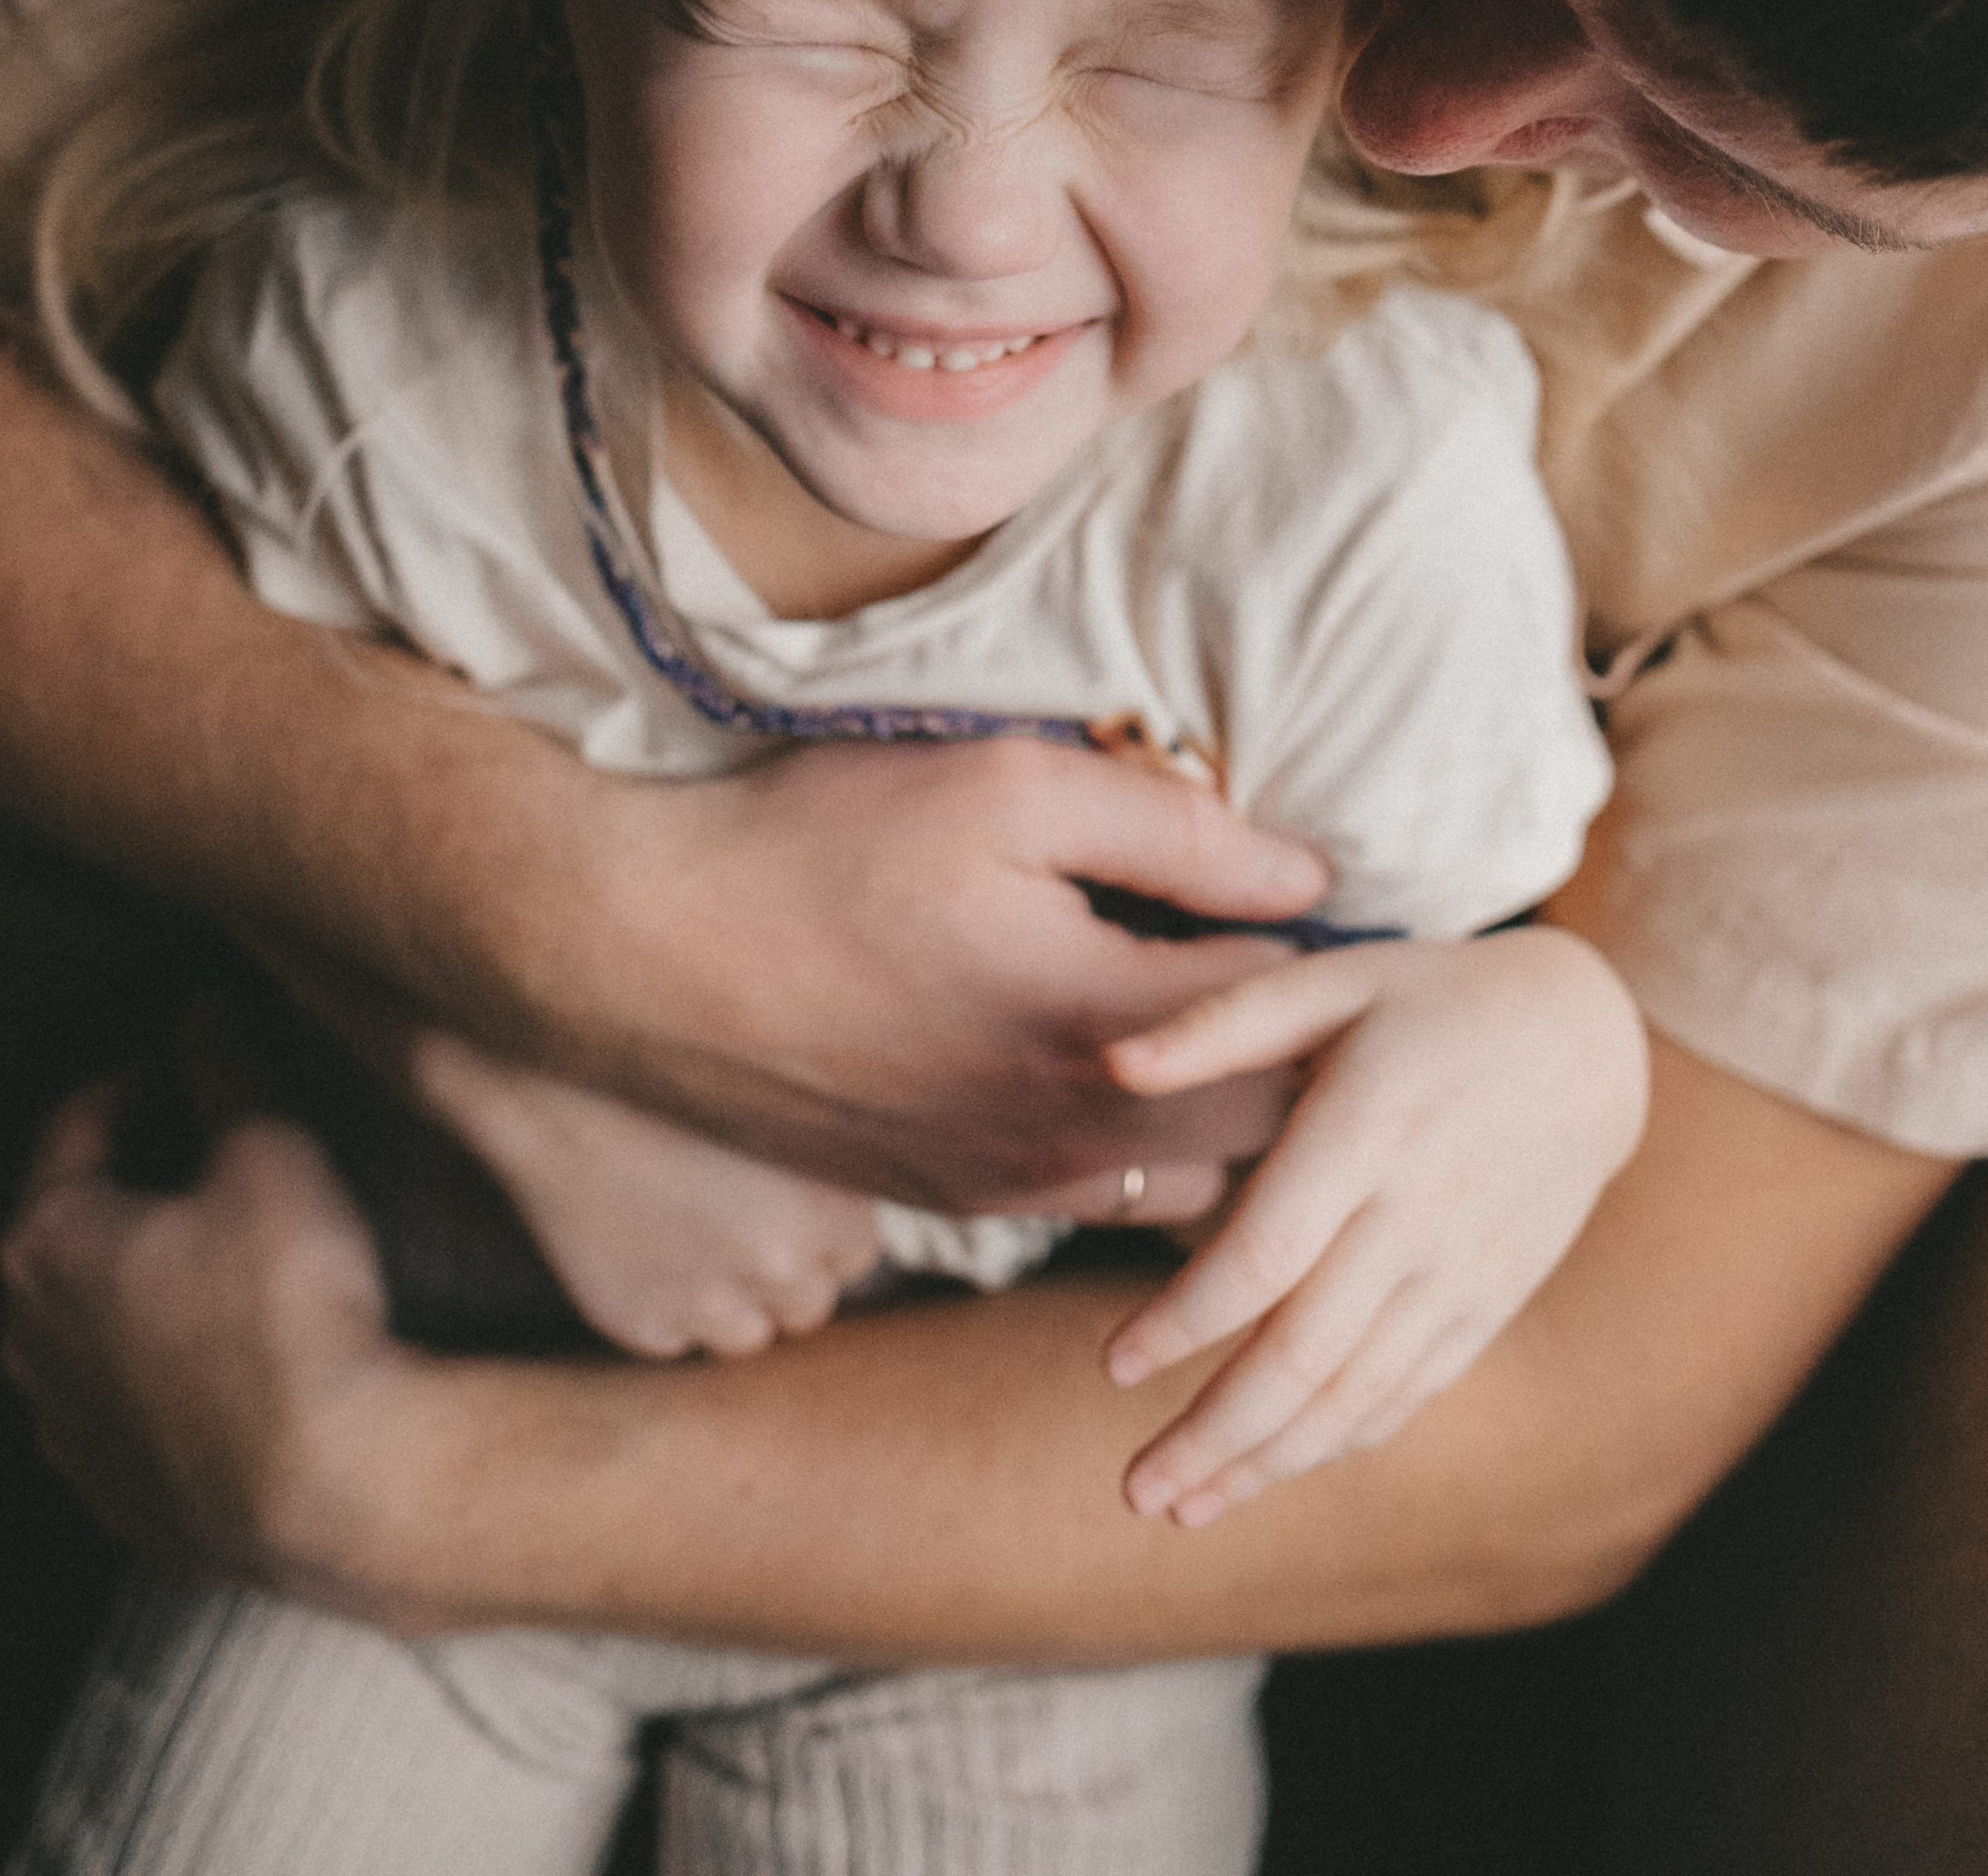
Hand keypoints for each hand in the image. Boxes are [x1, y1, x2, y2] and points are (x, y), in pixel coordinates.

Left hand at [0, 1085, 428, 1617]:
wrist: (330, 1489)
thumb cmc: (290, 1315)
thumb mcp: (270, 1152)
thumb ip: (229, 1062)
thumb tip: (212, 1005)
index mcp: (47, 1245)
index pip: (75, 1121)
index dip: (144, 1073)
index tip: (198, 1054)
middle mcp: (31, 1343)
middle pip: (76, 1223)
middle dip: (143, 1174)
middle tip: (221, 1141)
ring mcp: (72, 1432)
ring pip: (99, 1320)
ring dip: (152, 1276)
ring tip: (239, 1247)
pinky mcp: (121, 1498)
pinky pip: (133, 1403)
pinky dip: (171, 1363)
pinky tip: (242, 1349)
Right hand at [408, 1032, 884, 1356]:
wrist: (545, 1079)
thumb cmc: (663, 1067)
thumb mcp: (772, 1089)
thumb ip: (826, 1140)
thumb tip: (870, 1170)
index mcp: (828, 1202)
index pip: (856, 1255)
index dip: (818, 1229)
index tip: (783, 1200)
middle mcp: (779, 1262)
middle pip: (808, 1303)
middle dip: (780, 1270)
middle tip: (733, 1215)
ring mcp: (706, 1301)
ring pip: (746, 1336)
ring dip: (728, 1300)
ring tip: (685, 1230)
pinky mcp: (640, 1323)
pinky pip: (674, 1338)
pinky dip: (663, 1306)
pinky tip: (636, 1242)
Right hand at [568, 735, 1328, 1210]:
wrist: (645, 957)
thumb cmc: (821, 848)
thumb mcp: (1005, 785)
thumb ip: (1175, 827)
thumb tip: (1312, 873)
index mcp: (1109, 1023)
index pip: (1298, 1010)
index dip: (1334, 947)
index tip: (1343, 905)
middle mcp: (1078, 1133)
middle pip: (1276, 1130)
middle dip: (1309, 1057)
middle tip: (1307, 975)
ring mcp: (1015, 1185)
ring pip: (1201, 1187)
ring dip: (1238, 1124)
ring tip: (1231, 1031)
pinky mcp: (957, 1202)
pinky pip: (1108, 1202)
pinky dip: (1151, 1153)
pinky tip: (1123, 1070)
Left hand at [1099, 927, 1649, 1522]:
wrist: (1587, 1041)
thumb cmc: (1433, 998)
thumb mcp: (1334, 978)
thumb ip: (1221, 1023)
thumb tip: (1113, 1063)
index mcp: (1369, 1130)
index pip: (1265, 1256)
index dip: (1185, 1322)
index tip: (1113, 1365)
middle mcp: (1419, 1215)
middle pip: (1306, 1353)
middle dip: (1215, 1432)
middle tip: (1135, 1489)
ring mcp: (1463, 1271)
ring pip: (1357, 1392)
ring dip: (1268, 1461)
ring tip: (1184, 1507)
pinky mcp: (1491, 1302)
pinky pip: (1411, 1390)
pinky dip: (1340, 1440)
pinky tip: (1275, 1470)